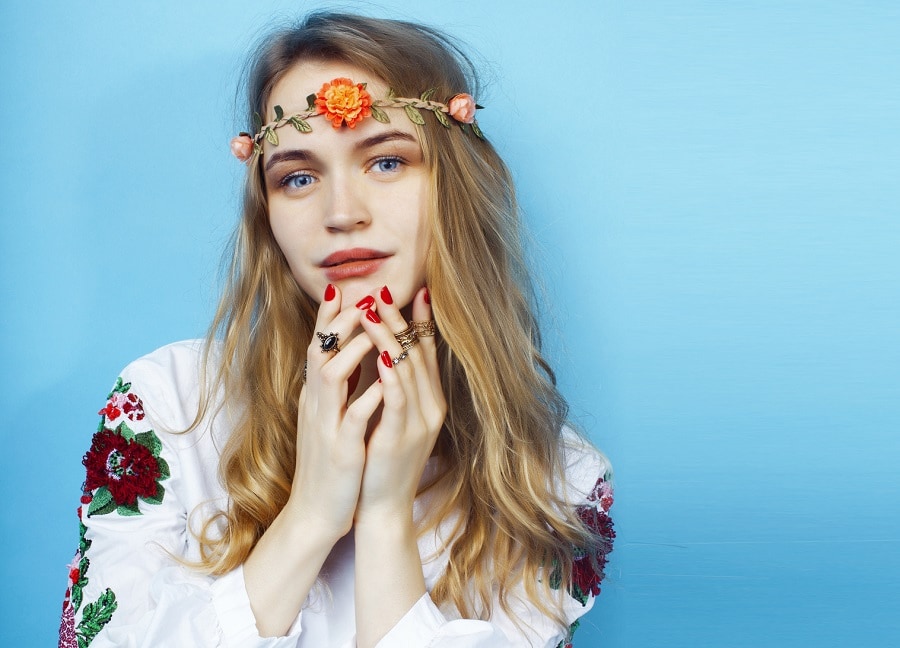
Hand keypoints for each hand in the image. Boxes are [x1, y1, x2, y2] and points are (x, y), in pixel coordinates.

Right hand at [286, 283, 383, 538]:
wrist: (316, 514)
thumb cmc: (330, 465)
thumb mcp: (330, 421)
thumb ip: (337, 391)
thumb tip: (350, 358)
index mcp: (315, 399)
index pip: (318, 349)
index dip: (327, 318)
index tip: (341, 288)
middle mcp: (316, 407)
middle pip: (320, 352)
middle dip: (340, 323)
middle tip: (362, 296)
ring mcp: (325, 427)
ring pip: (330, 377)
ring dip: (352, 350)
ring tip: (374, 327)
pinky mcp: (340, 451)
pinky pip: (353, 418)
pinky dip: (367, 397)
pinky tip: (385, 382)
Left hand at [354, 285, 445, 522]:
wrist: (381, 507)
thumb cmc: (382, 462)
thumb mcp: (393, 418)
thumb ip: (395, 387)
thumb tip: (388, 352)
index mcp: (430, 401)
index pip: (426, 352)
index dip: (418, 321)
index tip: (410, 291)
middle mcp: (430, 407)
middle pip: (416, 353)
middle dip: (398, 319)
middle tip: (382, 290)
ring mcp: (418, 422)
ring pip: (407, 369)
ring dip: (389, 336)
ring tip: (372, 308)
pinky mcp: (400, 437)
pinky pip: (397, 399)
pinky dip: (391, 374)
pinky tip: (381, 354)